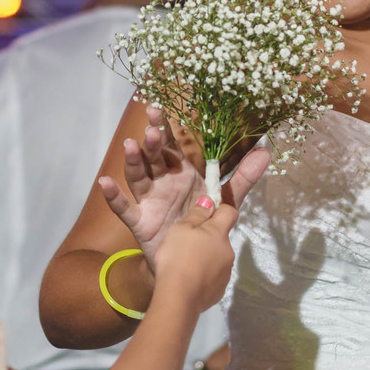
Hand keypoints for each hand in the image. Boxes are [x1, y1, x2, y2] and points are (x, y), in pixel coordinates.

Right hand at [98, 106, 268, 269]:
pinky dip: (114, 197)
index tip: (162, 107)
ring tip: (129, 145)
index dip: (169, 127)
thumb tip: (266, 151)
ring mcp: (150, 200)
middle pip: (155, 156)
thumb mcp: (224, 200)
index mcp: (183, 172)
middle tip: (151, 124)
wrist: (186, 262)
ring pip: (139, 176)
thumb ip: (243, 177)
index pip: (175, 145)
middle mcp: (164, 181)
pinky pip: (124, 208)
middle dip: (152, 140)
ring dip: (133, 161)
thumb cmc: (201, 222)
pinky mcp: (140, 221)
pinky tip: (103, 182)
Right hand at [152, 197, 237, 313]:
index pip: (230, 212)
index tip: (207, 212)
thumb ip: (197, 214)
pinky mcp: (220, 290)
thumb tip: (210, 201)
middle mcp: (228, 251)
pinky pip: (214, 276)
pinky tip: (190, 279)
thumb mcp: (180, 229)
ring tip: (187, 264)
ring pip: (218, 257)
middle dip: (209, 237)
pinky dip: (205, 275)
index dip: (221, 209)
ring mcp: (226, 272)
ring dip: (207, 257)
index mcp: (219, 233)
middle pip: (222, 238)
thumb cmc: (177, 256)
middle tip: (188, 243)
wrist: (179, 297)